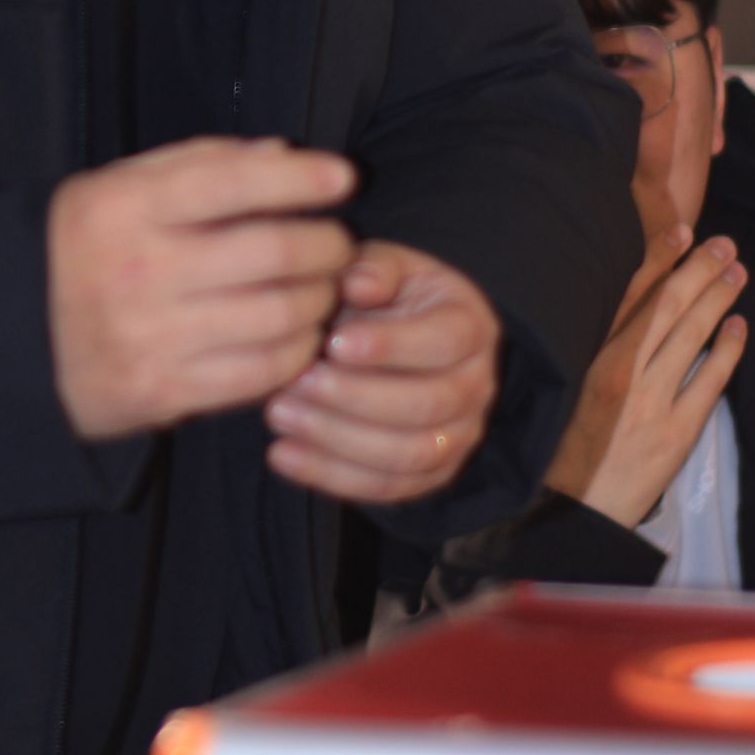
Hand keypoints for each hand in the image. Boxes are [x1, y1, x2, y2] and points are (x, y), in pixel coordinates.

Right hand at [48, 137, 356, 437]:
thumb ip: (199, 163)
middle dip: (328, 246)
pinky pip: (260, 372)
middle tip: (338, 245)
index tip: (342, 177)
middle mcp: (137, 271)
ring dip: (320, 301)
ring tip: (321, 291)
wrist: (17, 337)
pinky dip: (297, 352)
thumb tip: (281, 153)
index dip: (299, 178)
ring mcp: (150, 336)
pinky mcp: (161, 391)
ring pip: (279, 316)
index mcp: (124, 208)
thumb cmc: (88, 249)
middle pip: (272, 253)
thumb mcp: (121, 187)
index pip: (231, 182)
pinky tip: (297, 336)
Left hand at [263, 243, 501, 503]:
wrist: (398, 338)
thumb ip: (372, 268)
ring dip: (337, 440)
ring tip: (279, 414)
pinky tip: (281, 454)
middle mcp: (475, 387)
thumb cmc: (387, 297)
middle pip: (426, 405)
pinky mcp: (429, 474)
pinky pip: (386, 488)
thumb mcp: (384, 267)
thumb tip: (358, 283)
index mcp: (470, 327)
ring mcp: (457, 436)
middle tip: (294, 382)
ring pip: (407, 454)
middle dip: (353, 398)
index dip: (390, 346)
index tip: (334, 343)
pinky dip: (331, 476)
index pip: (443, 342)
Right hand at [545, 220, 747, 526]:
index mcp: (588, 358)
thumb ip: (589, 348)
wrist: (572, 510)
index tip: (681, 230)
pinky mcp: (677, 433)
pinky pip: (709, 382)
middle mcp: (621, 374)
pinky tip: (738, 327)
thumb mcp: (565, 387)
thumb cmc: (561, 444)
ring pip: (691, 337)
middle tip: (724, 243)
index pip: (628, 297)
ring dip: (718, 300)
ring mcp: (652, 403)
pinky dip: (727, 351)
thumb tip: (616, 306)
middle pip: (667, 308)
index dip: (657, 259)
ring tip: (738, 273)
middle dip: (698, 270)